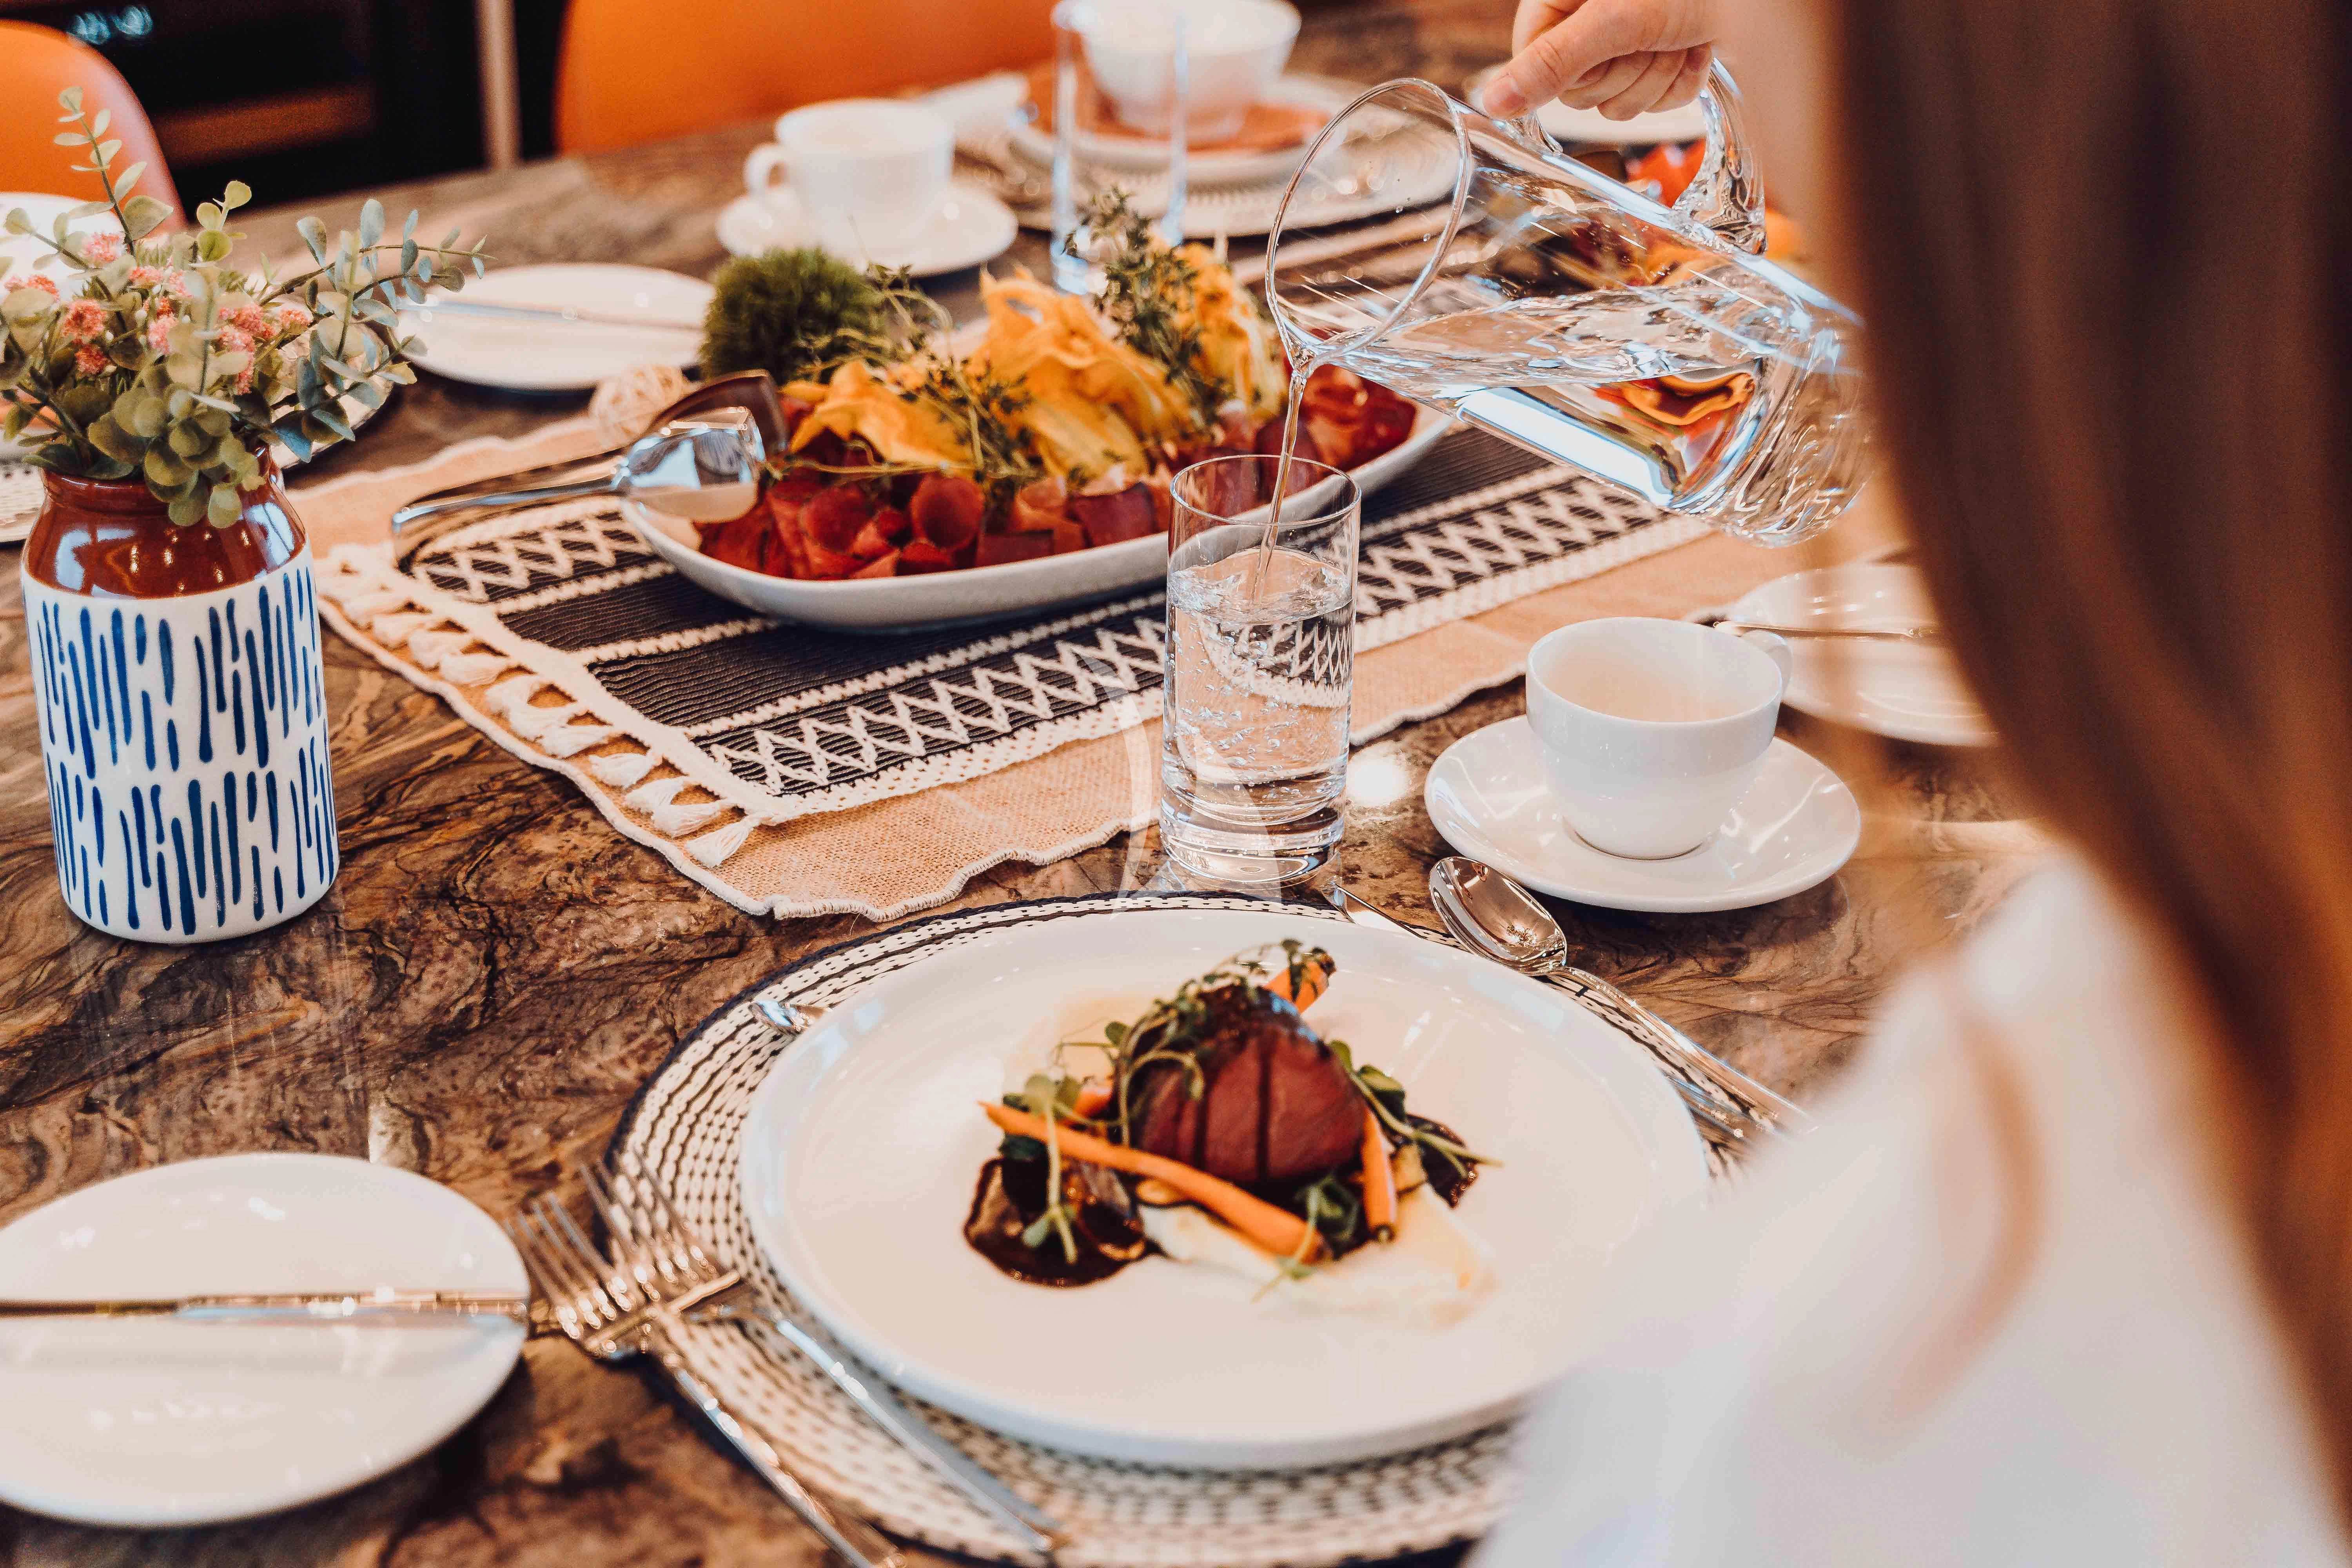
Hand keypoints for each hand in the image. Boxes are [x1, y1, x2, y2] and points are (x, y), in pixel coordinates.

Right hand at [1483, 0, 1718, 121]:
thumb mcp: (1614, 20)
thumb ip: (1552, 64)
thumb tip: (1492, 103)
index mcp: (1559, 6)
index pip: (1534, 70)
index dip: (1575, 69)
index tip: (1608, 41)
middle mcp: (1587, 26)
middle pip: (1581, 95)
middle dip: (1626, 68)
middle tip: (1652, 32)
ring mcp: (1624, 46)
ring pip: (1620, 105)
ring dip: (1659, 73)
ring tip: (1677, 32)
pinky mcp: (1658, 63)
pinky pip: (1657, 104)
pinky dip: (1683, 77)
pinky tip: (1694, 43)